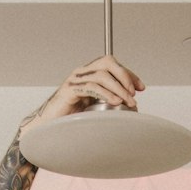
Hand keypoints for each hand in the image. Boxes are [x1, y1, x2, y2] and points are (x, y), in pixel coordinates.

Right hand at [23, 56, 144, 131]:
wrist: (48, 127)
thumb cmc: (70, 120)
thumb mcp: (94, 109)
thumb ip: (108, 103)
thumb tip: (131, 107)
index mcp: (89, 75)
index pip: (112, 65)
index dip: (129, 74)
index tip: (142, 87)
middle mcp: (82, 73)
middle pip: (108, 62)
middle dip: (125, 75)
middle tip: (135, 92)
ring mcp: (75, 80)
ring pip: (102, 75)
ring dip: (119, 88)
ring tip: (129, 101)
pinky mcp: (70, 91)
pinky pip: (91, 87)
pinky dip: (106, 94)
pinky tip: (116, 103)